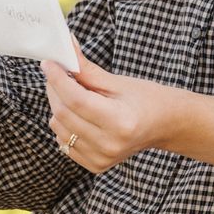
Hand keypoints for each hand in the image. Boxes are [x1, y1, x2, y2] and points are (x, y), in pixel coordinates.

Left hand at [41, 39, 181, 173]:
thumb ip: (86, 69)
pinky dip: (63, 124)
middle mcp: (109, 144)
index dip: (58, 79)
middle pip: (64, 113)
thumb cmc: (146, 99)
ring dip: (57, 106)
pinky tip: (76, 113)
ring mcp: (101, 158)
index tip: (48, 63)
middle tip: (56, 72)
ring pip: (59, 128)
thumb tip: (65, 48)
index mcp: (120, 121)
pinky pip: (63, 142)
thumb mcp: (118, 82)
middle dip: (54, 89)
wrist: (164, 125)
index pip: (76, 99)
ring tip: (70, 92)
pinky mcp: (95, 165)